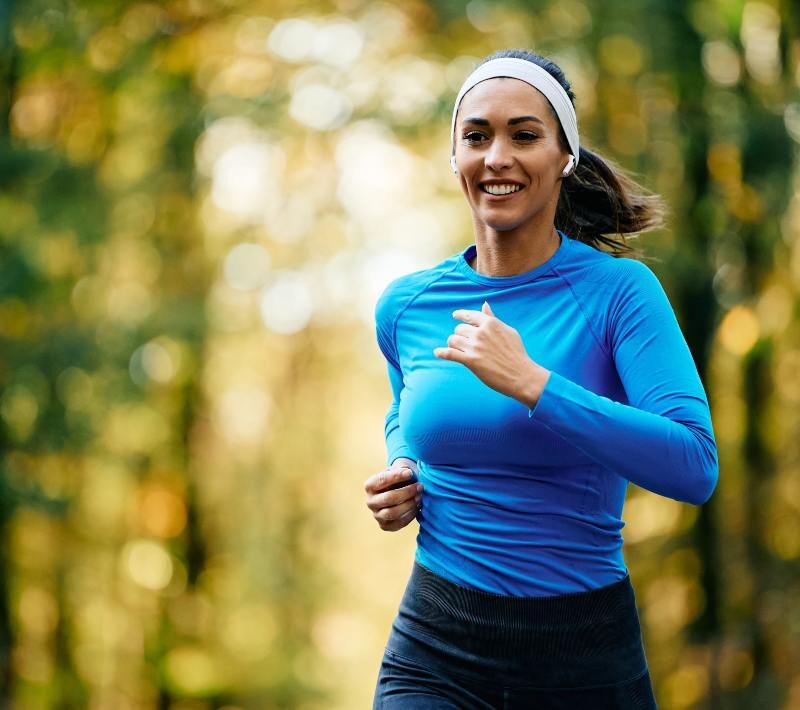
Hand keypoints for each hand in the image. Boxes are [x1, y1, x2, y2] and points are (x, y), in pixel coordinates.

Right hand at [364, 460, 422, 531]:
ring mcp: (377, 515)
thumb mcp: (397, 471)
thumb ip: (401, 470)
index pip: (381, 480)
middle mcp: (370, 502)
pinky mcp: (385, 526)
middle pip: (388, 498)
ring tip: (420, 497)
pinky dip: (410, 514)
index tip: (410, 473)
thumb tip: (407, 471)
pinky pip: (399, 523)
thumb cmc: (397, 480)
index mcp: (370, 486)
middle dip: (407, 492)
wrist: (396, 492)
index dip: (396, 476)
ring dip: (409, 504)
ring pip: (392, 513)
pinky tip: (417, 506)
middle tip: (419, 486)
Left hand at [433, 300, 549, 407]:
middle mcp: (481, 332)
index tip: (455, 315)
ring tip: (458, 350)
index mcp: (490, 323)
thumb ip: (493, 318)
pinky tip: (437, 353)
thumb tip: (484, 304)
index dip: (460, 315)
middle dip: (461, 335)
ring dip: (454, 345)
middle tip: (466, 343)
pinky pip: (450, 354)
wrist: (521, 375)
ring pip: (453, 340)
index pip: (469, 315)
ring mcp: (475, 346)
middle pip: (459, 329)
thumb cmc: (516, 353)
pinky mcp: (470, 361)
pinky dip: (442, 353)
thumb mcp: (508, 331)